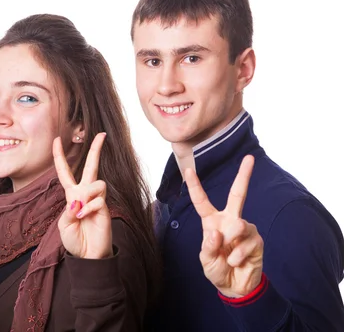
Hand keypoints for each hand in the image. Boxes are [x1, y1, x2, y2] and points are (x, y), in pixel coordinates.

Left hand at [54, 132, 111, 258]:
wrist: (88, 255)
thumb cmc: (75, 240)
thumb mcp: (63, 225)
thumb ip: (67, 211)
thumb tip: (79, 200)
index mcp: (71, 195)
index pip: (65, 172)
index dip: (59, 156)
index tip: (57, 139)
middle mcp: (85, 193)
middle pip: (91, 166)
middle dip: (96, 150)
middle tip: (101, 134)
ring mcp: (96, 200)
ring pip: (97, 183)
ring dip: (87, 196)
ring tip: (80, 213)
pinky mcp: (105, 208)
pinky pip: (98, 200)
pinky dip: (89, 209)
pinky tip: (85, 218)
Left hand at [185, 155, 263, 297]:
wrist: (235, 287)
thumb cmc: (217, 269)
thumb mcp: (206, 260)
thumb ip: (208, 248)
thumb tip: (216, 233)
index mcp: (212, 222)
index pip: (202, 202)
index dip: (195, 186)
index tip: (188, 170)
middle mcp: (229, 220)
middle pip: (237, 194)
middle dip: (244, 176)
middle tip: (250, 158)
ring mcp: (245, 228)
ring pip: (238, 225)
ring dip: (230, 244)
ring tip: (228, 257)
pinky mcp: (256, 239)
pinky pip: (246, 243)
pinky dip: (237, 256)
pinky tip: (237, 262)